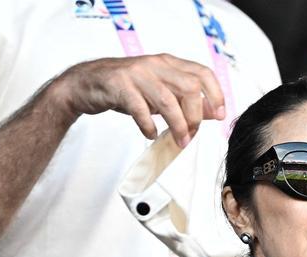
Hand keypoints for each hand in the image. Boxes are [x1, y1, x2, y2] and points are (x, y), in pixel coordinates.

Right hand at [50, 54, 225, 147]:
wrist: (86, 83)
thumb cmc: (126, 89)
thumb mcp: (160, 93)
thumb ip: (185, 100)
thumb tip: (213, 112)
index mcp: (168, 63)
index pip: (203, 73)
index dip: (216, 94)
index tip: (220, 115)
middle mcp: (155, 64)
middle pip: (189, 88)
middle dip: (195, 116)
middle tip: (191, 135)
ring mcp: (136, 73)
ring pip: (167, 99)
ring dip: (178, 126)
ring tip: (179, 142)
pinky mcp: (119, 85)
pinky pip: (140, 108)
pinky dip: (149, 126)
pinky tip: (150, 135)